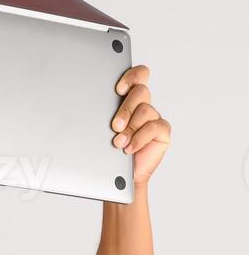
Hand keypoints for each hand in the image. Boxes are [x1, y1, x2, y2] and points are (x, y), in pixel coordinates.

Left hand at [111, 65, 170, 184]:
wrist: (119, 178)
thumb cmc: (110, 153)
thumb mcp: (102, 131)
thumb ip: (102, 115)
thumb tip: (90, 105)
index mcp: (129, 99)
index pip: (138, 75)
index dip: (132, 76)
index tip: (118, 89)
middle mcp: (143, 105)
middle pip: (141, 91)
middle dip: (126, 108)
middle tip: (115, 125)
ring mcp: (154, 118)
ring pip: (145, 110)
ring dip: (130, 127)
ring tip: (119, 143)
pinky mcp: (162, 131)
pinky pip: (153, 127)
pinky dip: (139, 138)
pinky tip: (129, 148)